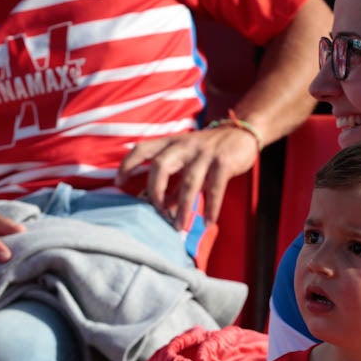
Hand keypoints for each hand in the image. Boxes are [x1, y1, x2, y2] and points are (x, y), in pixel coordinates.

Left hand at [116, 125, 256, 231]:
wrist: (242, 134)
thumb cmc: (209, 151)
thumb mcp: (187, 162)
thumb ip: (174, 182)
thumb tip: (162, 207)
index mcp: (171, 143)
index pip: (143, 149)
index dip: (128, 164)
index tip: (118, 183)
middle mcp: (185, 145)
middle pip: (161, 165)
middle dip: (155, 190)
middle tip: (156, 210)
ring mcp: (205, 153)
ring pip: (188, 181)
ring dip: (183, 207)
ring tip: (179, 226)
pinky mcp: (224, 162)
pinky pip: (215, 188)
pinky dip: (211, 207)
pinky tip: (208, 222)